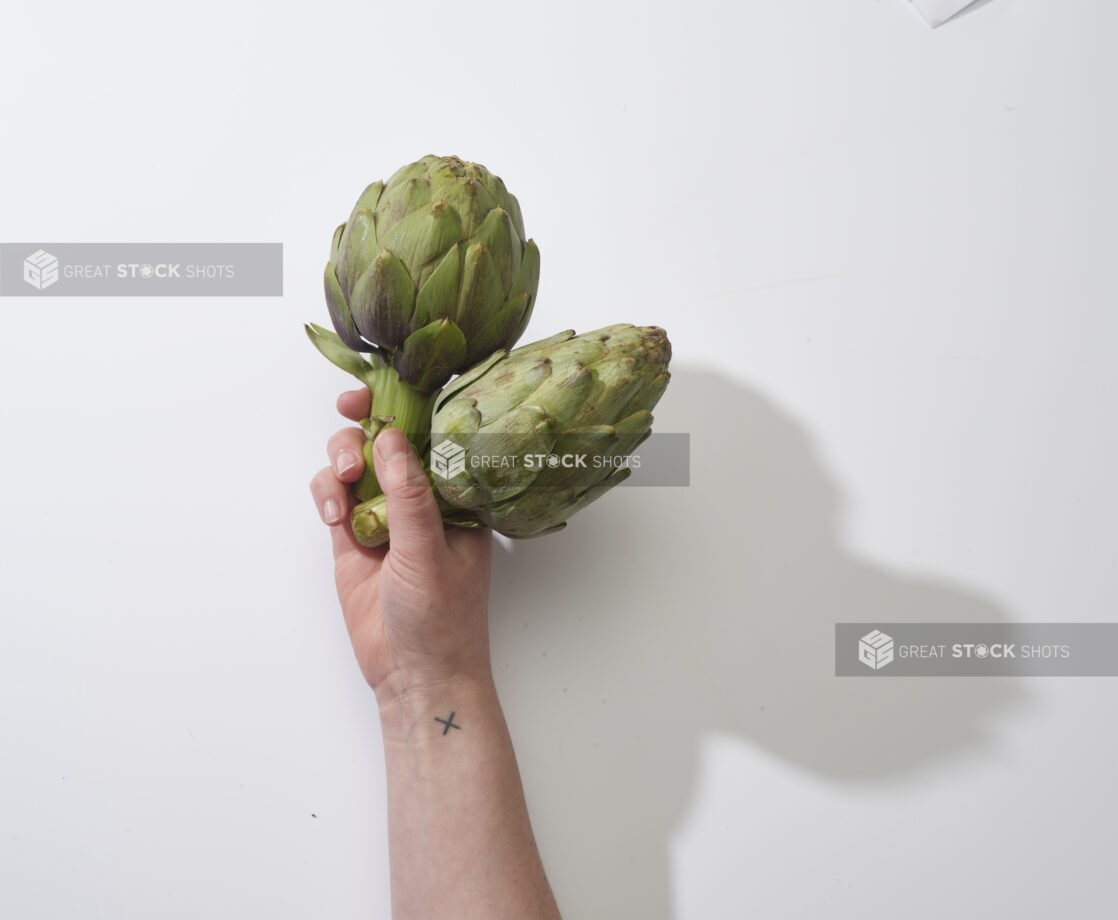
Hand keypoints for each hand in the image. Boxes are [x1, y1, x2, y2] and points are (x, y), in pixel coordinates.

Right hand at [309, 388, 493, 700]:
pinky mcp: (352, 538)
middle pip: (387, 440)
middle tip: (350, 411)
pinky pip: (334, 497)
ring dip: (342, 459)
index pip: (434, 435)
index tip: (383, 387)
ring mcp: (384, 516)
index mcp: (456, 496)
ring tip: (345, 482)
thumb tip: (391, 438)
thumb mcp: (430, 551)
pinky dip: (326, 494)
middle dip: (366, 421)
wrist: (414, 675)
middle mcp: (420, 499)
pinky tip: (333, 516)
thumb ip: (408, 496)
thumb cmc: (443, 618)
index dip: (409, 405)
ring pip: (355, 463)